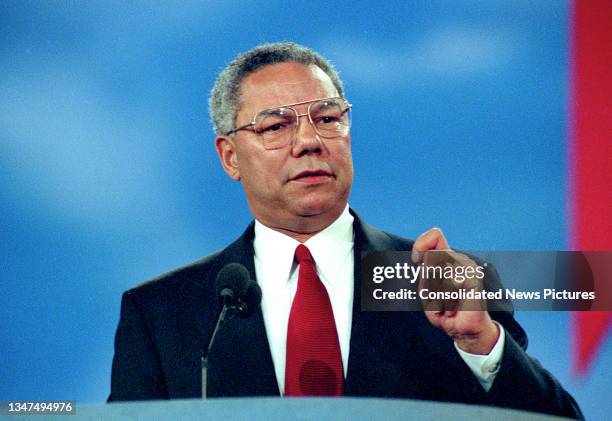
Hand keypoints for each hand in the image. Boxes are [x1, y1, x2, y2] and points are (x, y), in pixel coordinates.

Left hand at [412, 228, 499, 354]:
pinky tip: (454, 308)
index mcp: (446, 259)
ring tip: (447, 304)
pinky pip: (450, 284)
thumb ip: (425, 273)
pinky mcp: (474, 279)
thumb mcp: (427, 291)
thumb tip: (424, 260)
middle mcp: (458, 260)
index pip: (435, 236)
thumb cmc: (444, 310)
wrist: (462, 330)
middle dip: (428, 284)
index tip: (417, 261)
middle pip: (431, 259)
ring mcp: (468, 268)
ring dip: (437, 295)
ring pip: (438, 274)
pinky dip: (447, 300)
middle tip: (439, 297)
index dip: (421, 246)